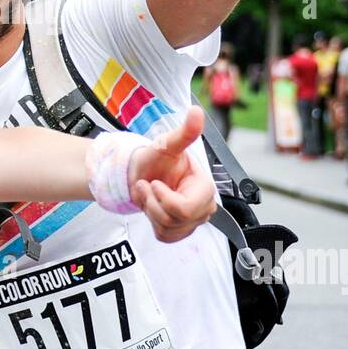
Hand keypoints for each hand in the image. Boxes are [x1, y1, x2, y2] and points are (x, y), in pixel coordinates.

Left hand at [129, 107, 216, 242]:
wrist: (143, 172)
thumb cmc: (156, 158)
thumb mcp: (167, 144)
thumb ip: (184, 132)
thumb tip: (196, 113)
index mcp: (205, 187)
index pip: (185, 209)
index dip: (163, 198)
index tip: (156, 183)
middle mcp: (204, 206)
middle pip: (174, 220)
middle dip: (153, 202)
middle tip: (149, 186)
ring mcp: (193, 221)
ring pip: (167, 229)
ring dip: (150, 210)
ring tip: (149, 193)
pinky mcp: (181, 232)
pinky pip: (164, 236)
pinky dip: (152, 221)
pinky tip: (152, 205)